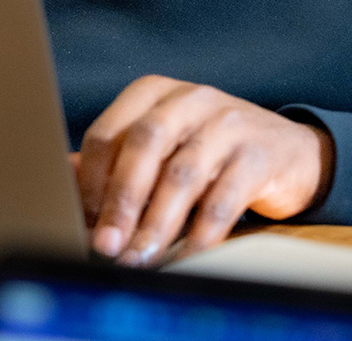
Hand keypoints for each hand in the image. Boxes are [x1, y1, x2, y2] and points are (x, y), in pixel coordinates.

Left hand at [73, 75, 333, 266]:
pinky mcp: (258, 153)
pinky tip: (187, 255)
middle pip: (144, 144)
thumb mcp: (163, 146)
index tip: (85, 220)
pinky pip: (223, 197)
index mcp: (156, 93)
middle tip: (106, 245)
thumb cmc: (210, 151)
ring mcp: (228, 122)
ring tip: (141, 258)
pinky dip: (201, 233)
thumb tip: (63, 179)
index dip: (92, 180)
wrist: (288, 151)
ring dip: (156, 223)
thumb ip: (117, 160)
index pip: (110, 131)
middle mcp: (190, 99)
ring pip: (182, 173)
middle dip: (121, 199)